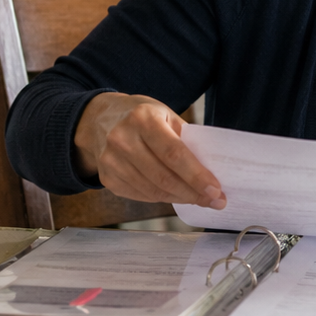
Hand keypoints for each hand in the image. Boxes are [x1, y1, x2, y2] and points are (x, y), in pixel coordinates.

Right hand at [73, 92, 224, 207]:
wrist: (99, 120)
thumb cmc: (141, 117)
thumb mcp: (165, 115)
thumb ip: (186, 139)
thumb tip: (211, 169)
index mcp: (143, 119)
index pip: (174, 153)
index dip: (196, 175)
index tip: (215, 191)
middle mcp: (123, 139)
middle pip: (163, 177)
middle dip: (193, 193)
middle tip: (215, 201)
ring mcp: (111, 161)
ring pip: (153, 191)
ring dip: (180, 198)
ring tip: (198, 199)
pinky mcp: (107, 178)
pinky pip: (141, 195)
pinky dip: (162, 199)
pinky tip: (175, 195)